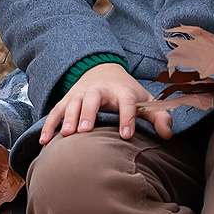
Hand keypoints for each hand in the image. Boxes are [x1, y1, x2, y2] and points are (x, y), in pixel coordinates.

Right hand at [39, 62, 174, 143]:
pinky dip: (48, 125)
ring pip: (72, 103)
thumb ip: (158, 117)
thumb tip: (168, 135)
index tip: (126, 136)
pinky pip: (55, 112)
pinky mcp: (66, 100)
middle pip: (93, 98)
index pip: (126, 102)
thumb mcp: (145, 101)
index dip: (127, 118)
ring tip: (66, 135)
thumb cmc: (127, 93)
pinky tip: (45, 141)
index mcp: (121, 91)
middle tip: (86, 130)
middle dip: (89, 113)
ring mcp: (80, 94)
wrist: (103, 71)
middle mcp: (99, 90)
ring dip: (68, 118)